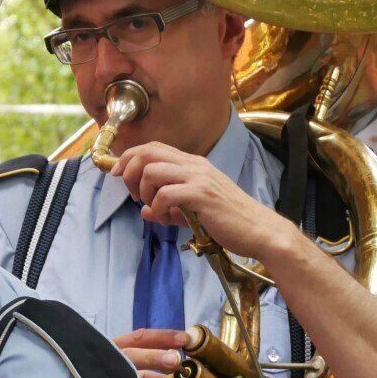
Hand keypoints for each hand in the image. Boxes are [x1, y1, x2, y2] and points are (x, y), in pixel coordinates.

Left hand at [110, 141, 297, 263]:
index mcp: (193, 164)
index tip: (117, 173)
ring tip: (151, 207)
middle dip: (129, 169)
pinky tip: (165, 218)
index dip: (130, 156)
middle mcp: (195, 165)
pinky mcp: (201, 195)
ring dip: (143, 189)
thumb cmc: (229, 222)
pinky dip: (157, 206)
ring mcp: (199, 178)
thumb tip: (143, 211)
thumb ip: (167, 209)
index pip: (154, 147)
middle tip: (130, 192)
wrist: (259, 230)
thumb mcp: (193, 212)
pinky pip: (165, 193)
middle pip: (149, 151)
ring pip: (153, 170)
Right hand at [112, 328, 186, 377]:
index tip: (184, 338)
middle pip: (133, 357)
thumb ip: (140, 357)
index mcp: (113, 349)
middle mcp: (109, 365)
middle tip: (175, 361)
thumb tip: (173, 355)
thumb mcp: (113, 359)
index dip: (162, 337)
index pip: (139, 338)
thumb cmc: (94, 371)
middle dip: (154, 358)